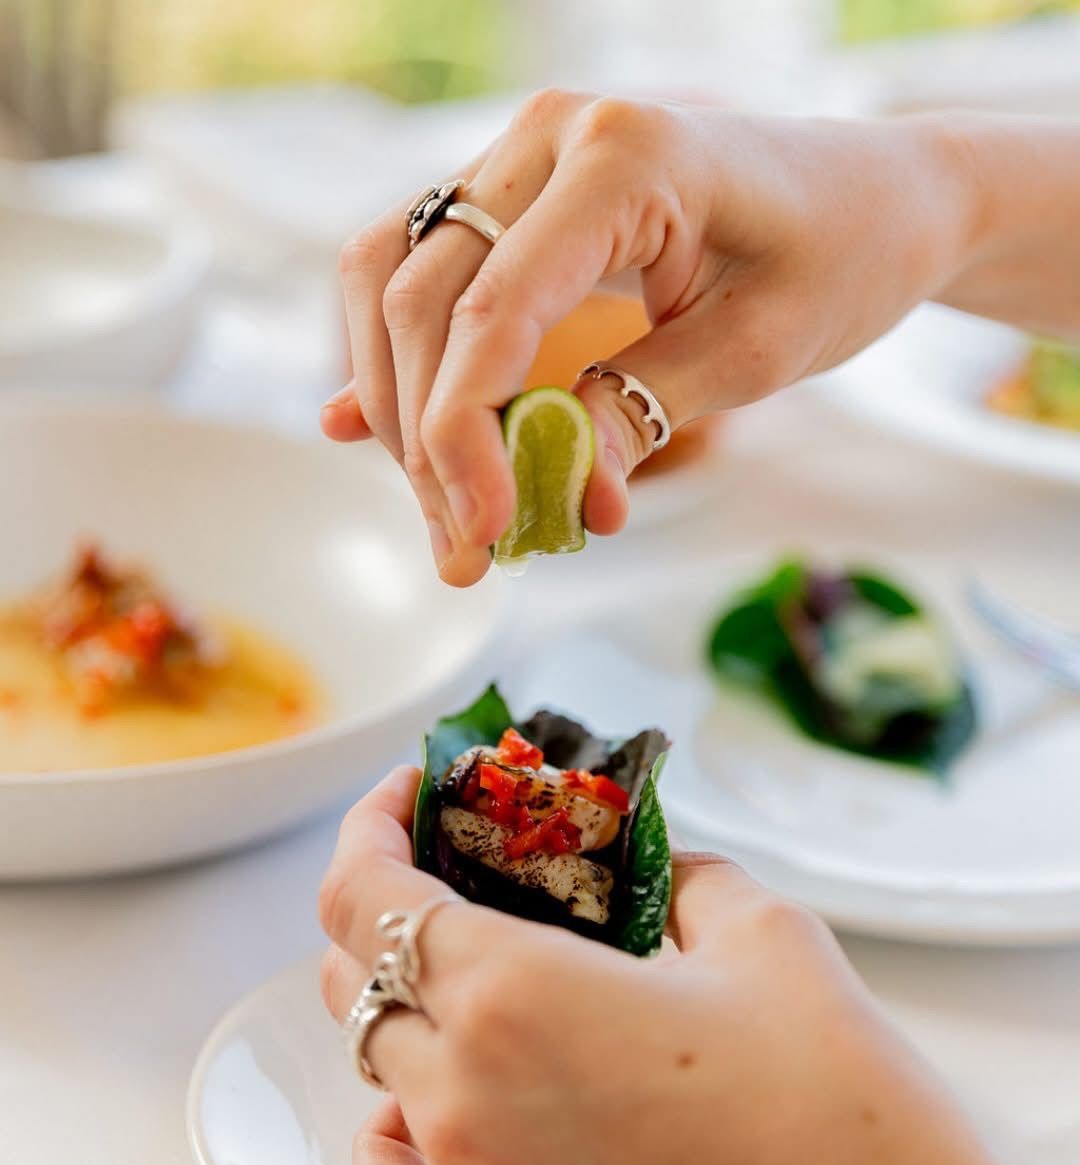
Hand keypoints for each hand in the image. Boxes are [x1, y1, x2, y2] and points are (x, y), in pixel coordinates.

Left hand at [318, 768, 1079, 1164]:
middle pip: (355, 971)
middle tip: (457, 871)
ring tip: (466, 975)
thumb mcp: (765, 937)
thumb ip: (682, 878)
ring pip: (369, 1066)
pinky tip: (427, 1110)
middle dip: (392, 900)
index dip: (369, 825)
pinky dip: (385, 1141)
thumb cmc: (837, 1110)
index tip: (407, 795)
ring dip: (397, 1003)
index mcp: (515, 990)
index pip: (365, 890)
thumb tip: (655, 866)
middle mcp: (466, 1089)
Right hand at [322, 93, 974, 583]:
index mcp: (622, 157)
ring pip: (393, 284)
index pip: (493, 310)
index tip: (482, 532)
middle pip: (419, 300)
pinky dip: (401, 363)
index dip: (465, 435)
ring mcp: (519, 162)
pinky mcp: (513, 202)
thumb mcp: (759, 350)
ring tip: (447, 515)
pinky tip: (372, 432)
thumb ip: (645, 413)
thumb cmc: (839, 256)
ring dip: (401, 409)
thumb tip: (566, 500)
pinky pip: (420, 274)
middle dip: (426, 442)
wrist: (873, 198)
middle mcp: (547, 139)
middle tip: (465, 551)